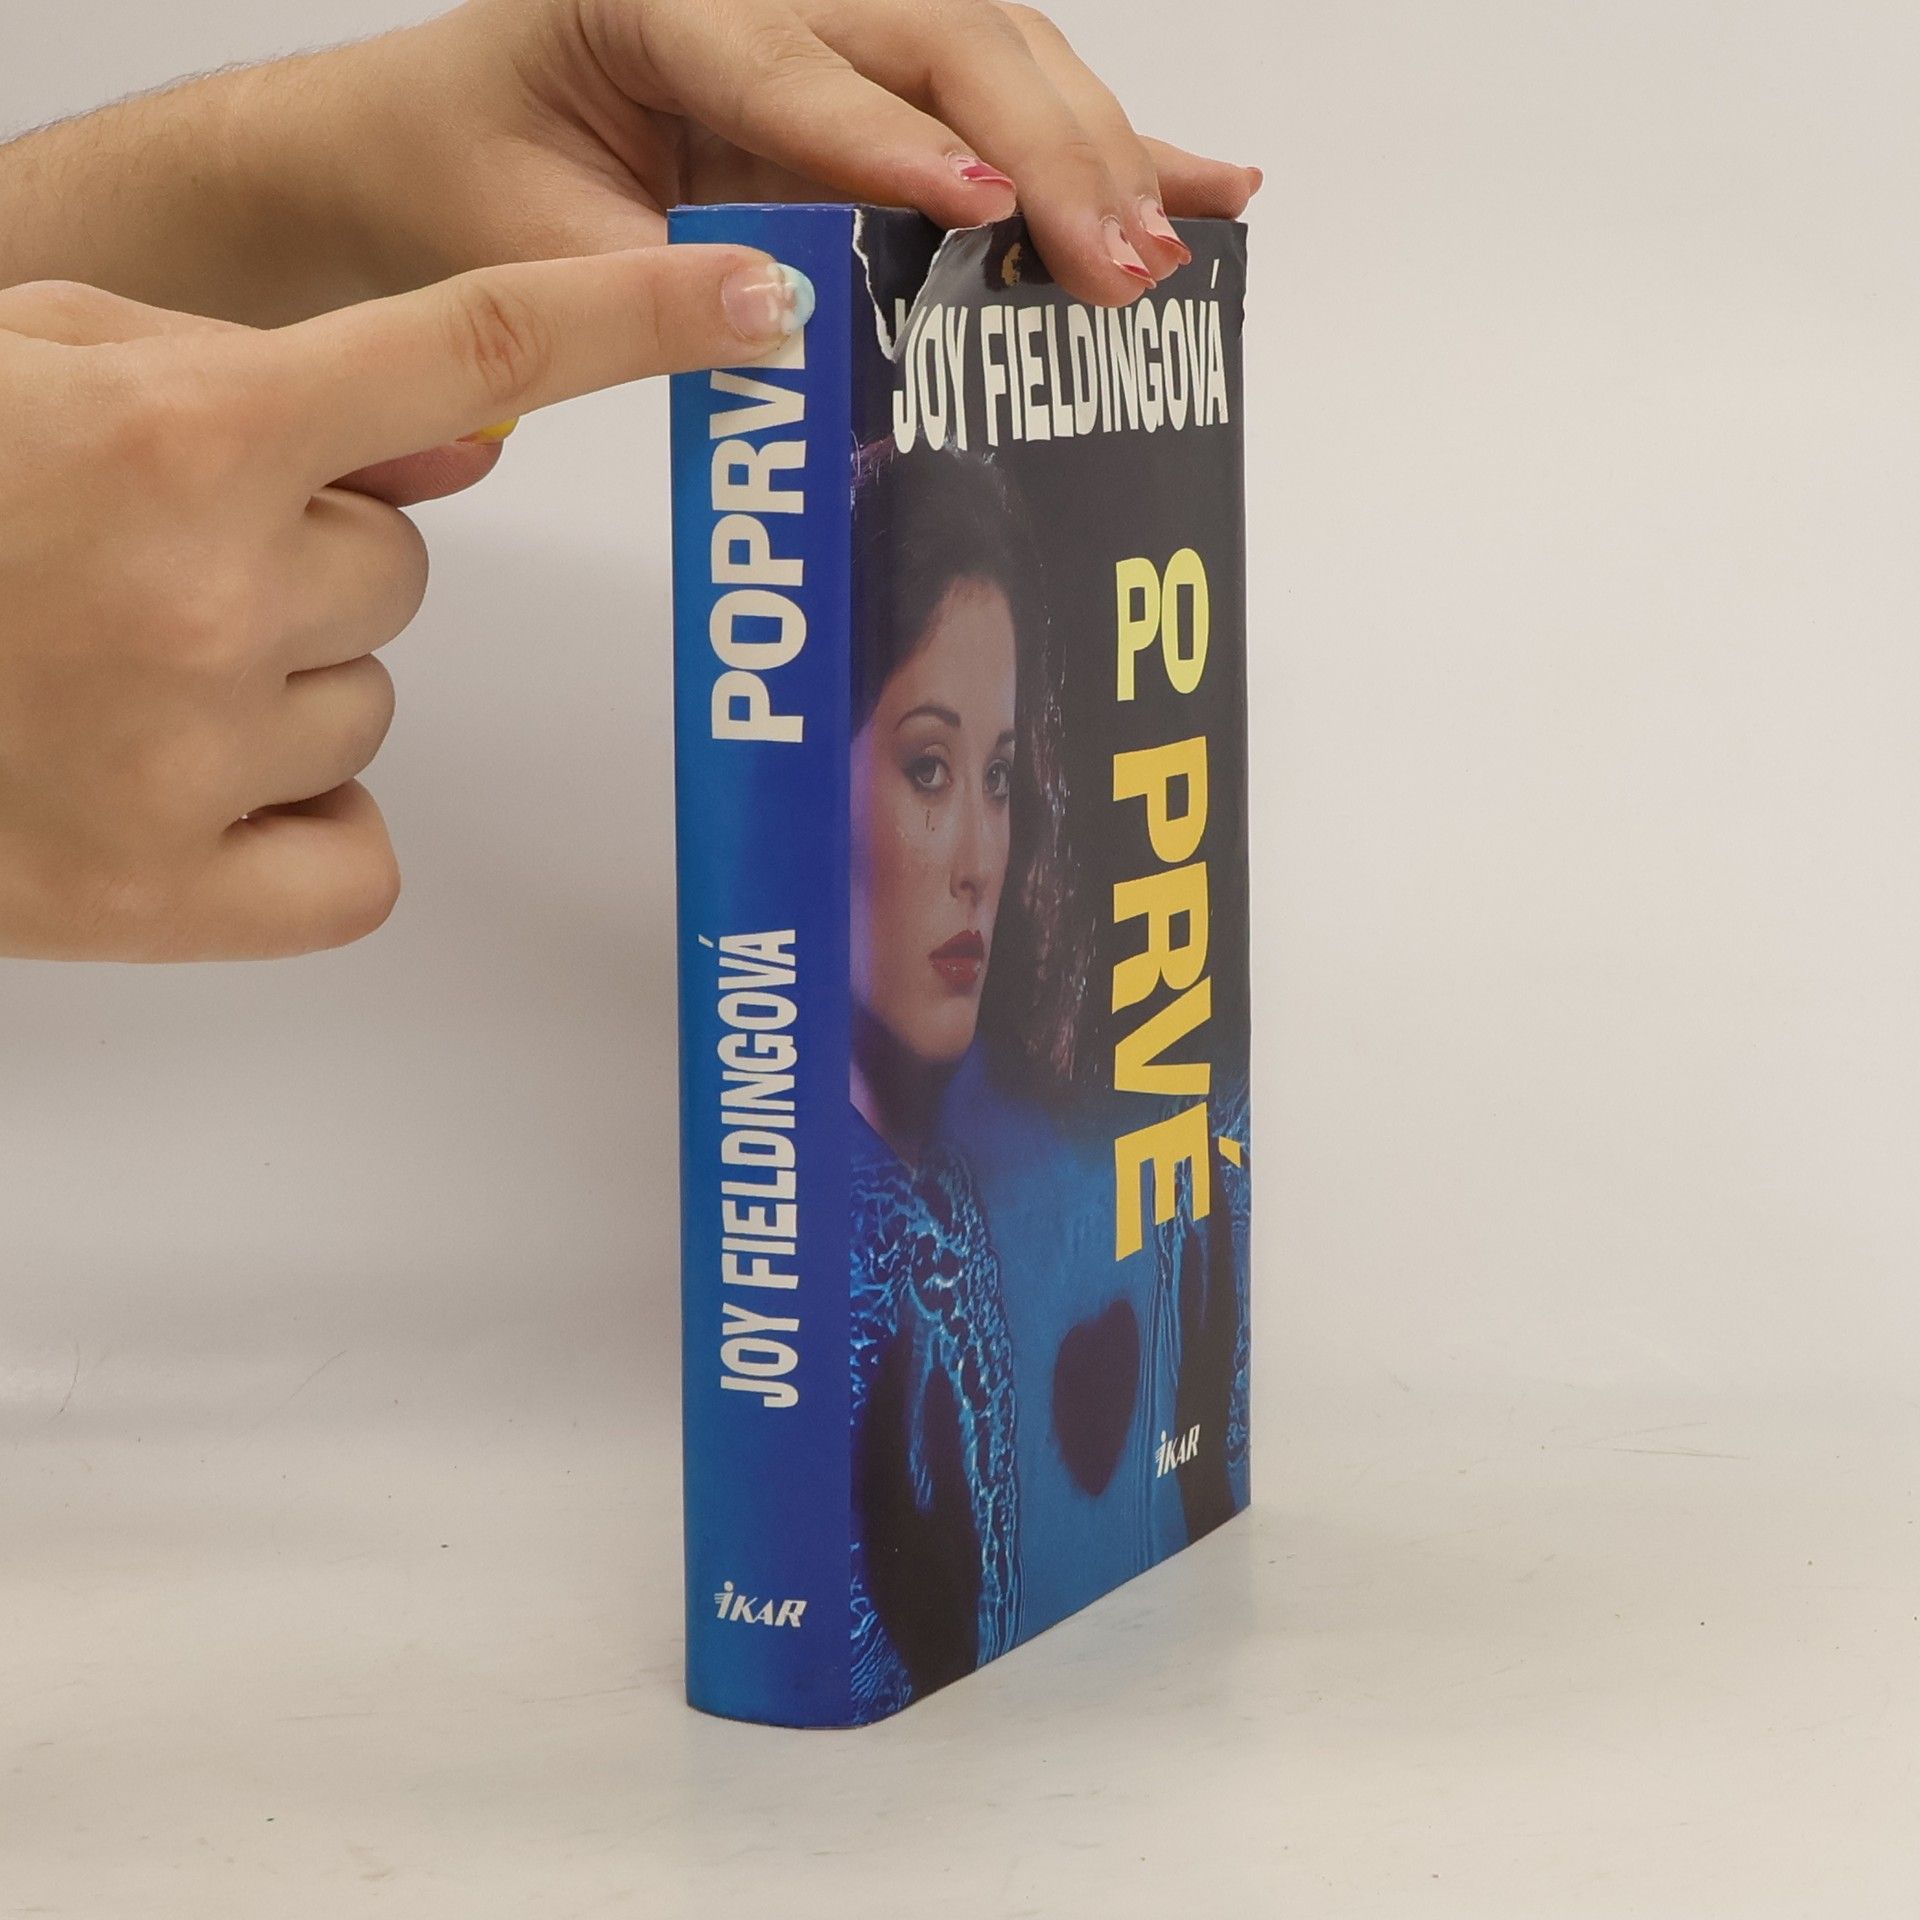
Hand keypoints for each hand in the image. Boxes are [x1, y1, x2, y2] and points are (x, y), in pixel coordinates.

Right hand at [0, 247, 810, 959]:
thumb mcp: (48, 368)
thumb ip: (258, 377)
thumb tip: (461, 431)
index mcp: (176, 433)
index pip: (472, 350)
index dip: (641, 318)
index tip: (766, 301)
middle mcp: (204, 591)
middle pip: (404, 561)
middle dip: (306, 553)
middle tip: (145, 569)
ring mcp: (195, 758)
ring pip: (370, 700)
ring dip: (278, 685)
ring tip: (116, 676)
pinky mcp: (178, 901)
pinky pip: (358, 857)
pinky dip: (294, 835)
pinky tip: (178, 798)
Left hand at [346, 0, 1259, 307]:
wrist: (444, 131)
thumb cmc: (477, 171)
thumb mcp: (526, 242)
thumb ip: (636, 280)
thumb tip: (782, 324)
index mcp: (656, 1)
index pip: (798, 71)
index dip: (899, 149)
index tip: (987, 216)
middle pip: (944, 42)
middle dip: (1048, 156)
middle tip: (1116, 263)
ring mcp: (831, 17)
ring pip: (998, 58)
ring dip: (1095, 153)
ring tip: (1167, 246)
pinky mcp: (871, 74)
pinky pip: (1000, 99)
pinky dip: (1102, 146)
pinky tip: (1201, 179)